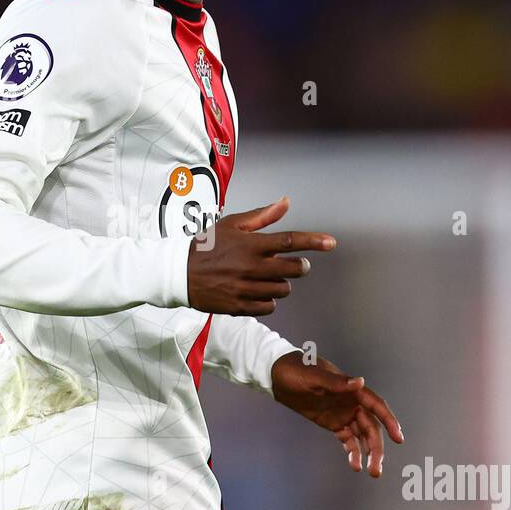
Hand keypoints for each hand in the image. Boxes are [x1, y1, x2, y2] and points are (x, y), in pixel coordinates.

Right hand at [187, 196, 335, 315]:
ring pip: (283, 290)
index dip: (314, 241)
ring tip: (270, 277)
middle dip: (299, 266)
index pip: (290, 241)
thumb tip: (285, 202)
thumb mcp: (232, 225)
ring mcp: (245, 288)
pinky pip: (269, 307)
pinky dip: (269, 300)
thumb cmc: (207, 246)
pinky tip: (259, 292)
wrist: (179, 273)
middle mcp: (250, 267)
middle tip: (294, 264)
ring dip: (282, 283)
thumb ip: (262, 216)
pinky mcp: (238, 306)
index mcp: (250, 244)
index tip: (331, 243)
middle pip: (293, 269)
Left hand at [270, 350, 403, 477]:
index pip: (376, 406)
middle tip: (376, 468)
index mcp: (351, 390)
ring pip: (362, 435)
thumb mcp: (312, 376)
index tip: (399, 438)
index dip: (389, 421)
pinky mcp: (333, 422)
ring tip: (371, 471)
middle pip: (371, 427)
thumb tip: (360, 382)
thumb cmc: (295, 370)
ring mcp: (343, 413)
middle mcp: (352, 402)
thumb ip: (336, 383)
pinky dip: (353, 452)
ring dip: (369, 452)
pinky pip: (348, 439)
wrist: (277, 375)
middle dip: (377, 448)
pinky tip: (356, 465)